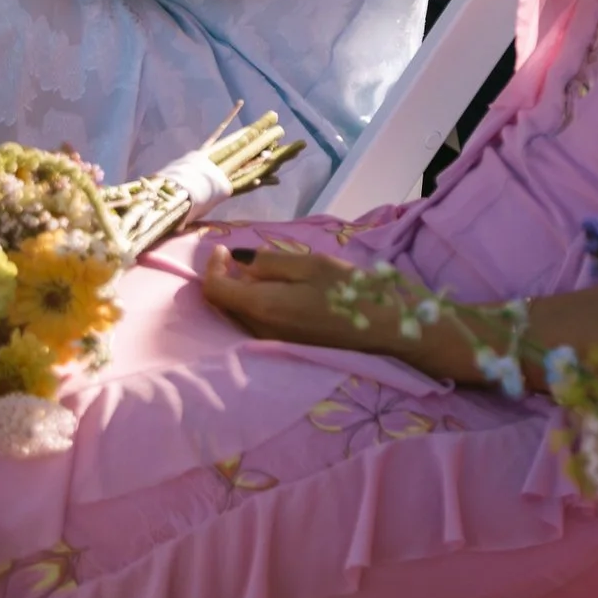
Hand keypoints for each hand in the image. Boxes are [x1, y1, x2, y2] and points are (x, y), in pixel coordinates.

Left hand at [202, 239, 487, 382]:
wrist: (385, 331)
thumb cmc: (350, 291)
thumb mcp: (310, 264)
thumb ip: (269, 262)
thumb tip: (236, 259)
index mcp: (263, 306)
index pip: (215, 290)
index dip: (211, 267)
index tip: (223, 249)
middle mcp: (259, 331)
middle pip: (223, 306)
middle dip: (222, 278)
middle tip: (235, 257)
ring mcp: (272, 344)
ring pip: (237, 317)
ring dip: (237, 293)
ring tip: (256, 271)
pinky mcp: (285, 348)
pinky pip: (254, 326)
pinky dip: (252, 306)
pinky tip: (272, 292)